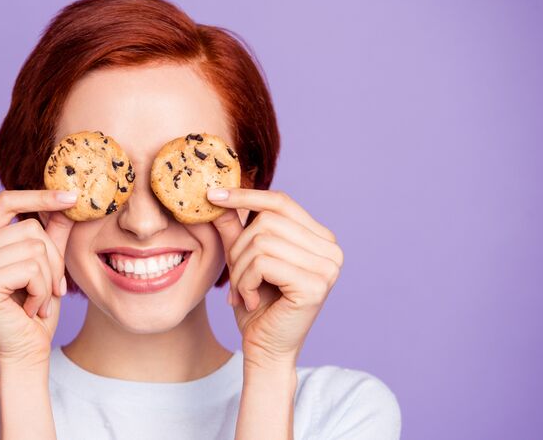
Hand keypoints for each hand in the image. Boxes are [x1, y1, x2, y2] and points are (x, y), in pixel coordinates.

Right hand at [0, 189, 75, 365]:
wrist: (27, 351)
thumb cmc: (35, 308)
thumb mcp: (47, 263)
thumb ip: (52, 232)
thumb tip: (67, 199)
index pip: (5, 201)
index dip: (38, 196)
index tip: (72, 197)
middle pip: (29, 228)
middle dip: (52, 260)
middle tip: (49, 288)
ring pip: (34, 248)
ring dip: (48, 279)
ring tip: (37, 300)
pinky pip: (31, 269)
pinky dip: (41, 291)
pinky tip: (31, 309)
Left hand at [208, 188, 343, 367]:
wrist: (265, 349)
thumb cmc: (256, 305)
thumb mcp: (243, 260)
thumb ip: (235, 228)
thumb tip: (217, 194)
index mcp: (319, 238)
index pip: (281, 202)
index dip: (246, 196)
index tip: (212, 195)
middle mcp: (331, 249)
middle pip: (267, 221)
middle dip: (238, 249)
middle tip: (236, 279)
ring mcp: (328, 267)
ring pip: (262, 241)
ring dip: (240, 269)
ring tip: (243, 291)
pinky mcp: (315, 285)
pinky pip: (262, 263)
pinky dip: (245, 282)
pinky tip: (250, 301)